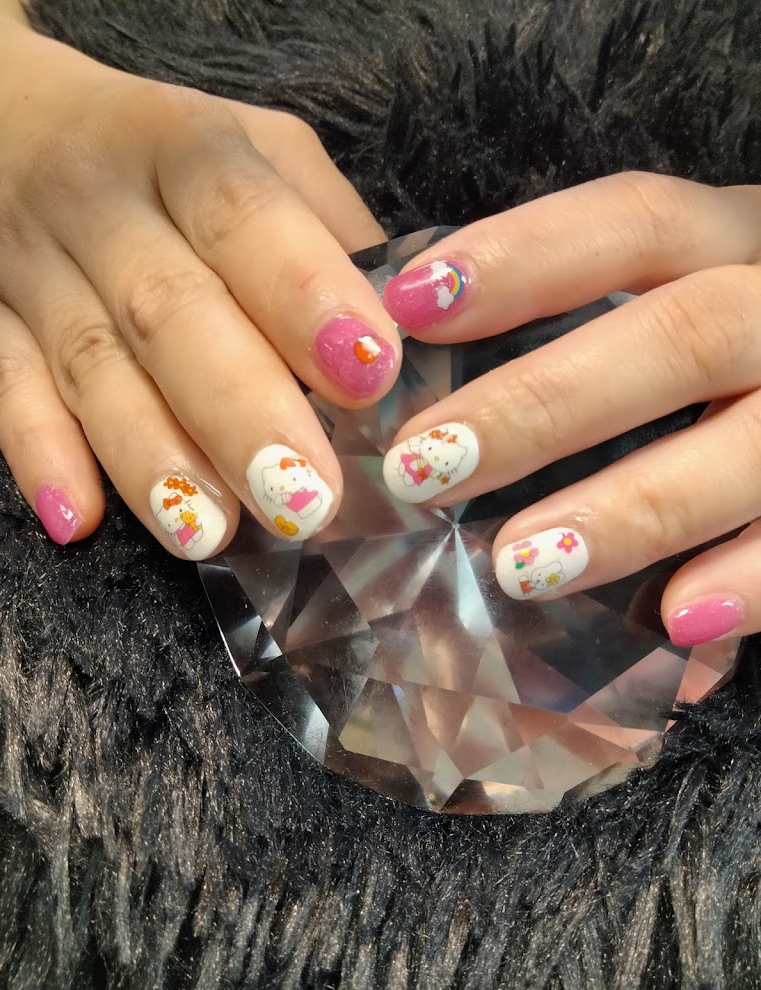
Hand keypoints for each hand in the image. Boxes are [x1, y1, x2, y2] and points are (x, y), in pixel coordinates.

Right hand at [0, 16, 397, 557]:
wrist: (8, 121)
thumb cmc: (167, 155)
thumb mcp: (259, 150)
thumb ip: (330, 229)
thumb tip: (415, 327)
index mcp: (187, 150)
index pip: (243, 215)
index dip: (304, 293)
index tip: (368, 375)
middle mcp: (102, 204)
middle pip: (167, 309)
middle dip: (239, 409)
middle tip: (304, 498)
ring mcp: (32, 267)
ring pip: (90, 364)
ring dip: (150, 453)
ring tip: (210, 532)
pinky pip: (2, 390)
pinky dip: (38, 456)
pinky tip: (76, 520)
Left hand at [380, 171, 760, 645]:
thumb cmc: (738, 355)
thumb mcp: (690, 299)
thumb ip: (597, 323)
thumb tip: (433, 370)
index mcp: (737, 246)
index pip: (638, 222)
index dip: (525, 255)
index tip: (410, 304)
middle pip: (685, 332)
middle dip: (545, 401)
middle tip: (425, 465)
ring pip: (752, 445)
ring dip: (632, 508)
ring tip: (518, 565)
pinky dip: (751, 580)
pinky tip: (676, 619)